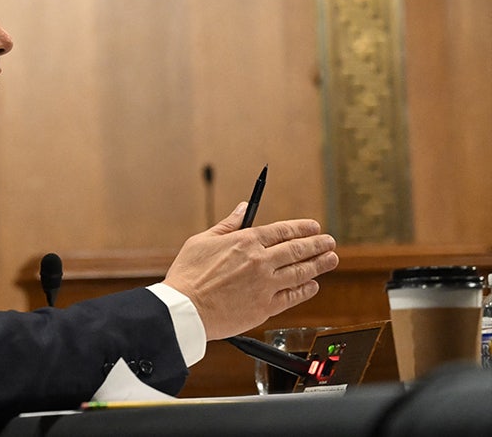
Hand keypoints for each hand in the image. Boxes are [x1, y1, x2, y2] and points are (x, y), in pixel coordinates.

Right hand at [161, 202, 338, 340]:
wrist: (186, 309)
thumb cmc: (188, 275)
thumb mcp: (202, 241)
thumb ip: (227, 225)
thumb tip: (242, 208)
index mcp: (245, 241)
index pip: (283, 230)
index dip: (302, 228)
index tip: (314, 227)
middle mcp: (261, 261)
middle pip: (298, 250)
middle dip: (318, 244)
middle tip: (329, 242)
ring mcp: (266, 285)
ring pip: (301, 272)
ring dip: (319, 264)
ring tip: (331, 260)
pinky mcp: (266, 307)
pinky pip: (293, 296)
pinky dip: (306, 289)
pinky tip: (312, 285)